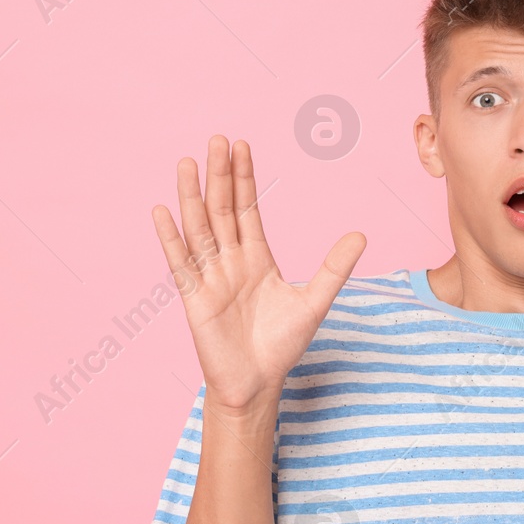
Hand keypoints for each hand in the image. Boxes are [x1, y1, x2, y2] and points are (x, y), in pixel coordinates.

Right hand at [151, 134, 365, 414]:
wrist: (258, 384)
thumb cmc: (282, 346)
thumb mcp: (315, 301)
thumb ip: (334, 267)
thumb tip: (361, 235)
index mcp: (257, 259)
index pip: (248, 209)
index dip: (245, 178)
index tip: (242, 146)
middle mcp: (230, 262)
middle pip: (222, 209)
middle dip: (220, 175)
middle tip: (217, 138)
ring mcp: (210, 278)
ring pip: (199, 228)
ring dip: (192, 196)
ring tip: (187, 162)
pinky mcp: (195, 298)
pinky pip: (181, 263)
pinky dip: (171, 237)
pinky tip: (162, 210)